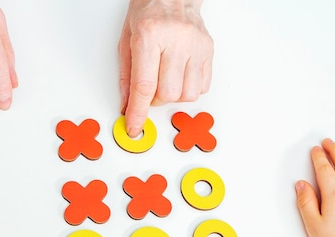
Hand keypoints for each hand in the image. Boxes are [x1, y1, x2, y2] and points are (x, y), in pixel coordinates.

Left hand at [119, 0, 213, 136]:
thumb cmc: (148, 13)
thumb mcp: (126, 40)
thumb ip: (127, 76)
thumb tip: (127, 106)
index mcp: (150, 34)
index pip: (145, 86)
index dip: (138, 112)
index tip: (134, 126)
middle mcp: (176, 39)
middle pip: (168, 93)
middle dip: (156, 100)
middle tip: (151, 90)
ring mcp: (196, 44)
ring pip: (188, 94)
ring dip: (174, 96)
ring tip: (166, 80)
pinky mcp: (208, 49)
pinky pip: (202, 86)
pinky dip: (189, 89)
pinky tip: (180, 75)